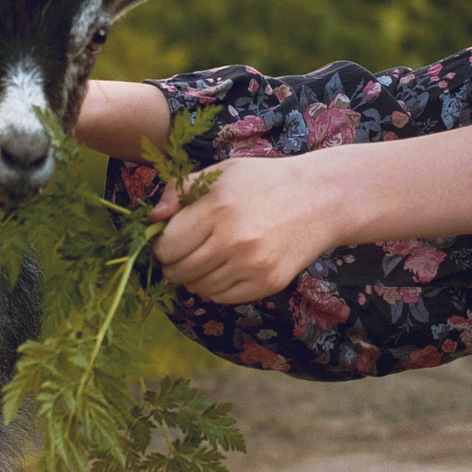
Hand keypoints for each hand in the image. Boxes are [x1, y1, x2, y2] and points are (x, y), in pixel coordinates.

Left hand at [151, 154, 346, 303]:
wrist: (320, 199)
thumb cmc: (265, 181)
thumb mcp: (222, 173)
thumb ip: (182, 191)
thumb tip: (152, 218)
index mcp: (217, 209)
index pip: (168, 245)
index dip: (161, 246)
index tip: (168, 241)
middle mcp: (233, 240)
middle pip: (180, 271)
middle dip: (173, 266)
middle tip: (180, 255)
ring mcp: (252, 265)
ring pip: (200, 288)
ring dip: (194, 278)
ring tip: (204, 260)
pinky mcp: (267, 283)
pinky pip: (224, 298)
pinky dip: (216, 288)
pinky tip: (224, 269)